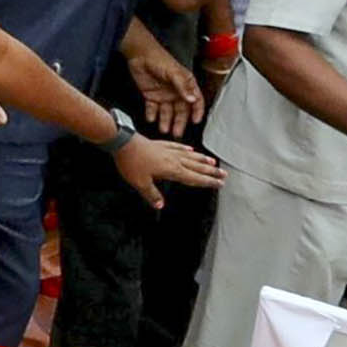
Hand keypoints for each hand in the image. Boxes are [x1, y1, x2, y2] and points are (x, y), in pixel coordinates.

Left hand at [107, 132, 221, 200]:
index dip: (208, 182)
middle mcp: (173, 159)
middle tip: (224, 174)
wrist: (123, 141)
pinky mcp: (161, 144)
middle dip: (211, 171)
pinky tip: (191, 149)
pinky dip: (186, 149)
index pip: (194, 178)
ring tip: (213, 162)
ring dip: (202, 159)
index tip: (219, 184)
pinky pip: (178, 147)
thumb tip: (160, 205)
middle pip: (197, 166)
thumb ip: (152, 194)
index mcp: (172, 170)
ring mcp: (168, 150)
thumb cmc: (131, 161)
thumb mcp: (140, 183)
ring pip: (190, 155)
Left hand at [119, 27, 203, 133]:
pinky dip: (152, 115)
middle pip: (180, 111)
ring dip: (166, 121)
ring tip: (164, 129)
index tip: (196, 121)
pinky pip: (152, 109)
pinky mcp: (151, 95)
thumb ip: (183, 86)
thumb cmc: (159, 58)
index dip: (197, 111)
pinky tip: (151, 119)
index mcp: (185, 84)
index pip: (195, 101)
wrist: (139, 54)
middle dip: (179, 122)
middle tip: (177, 132)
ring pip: (167, 112)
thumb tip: (192, 99)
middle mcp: (176, 91)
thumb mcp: (174, 72)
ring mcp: (163, 94)